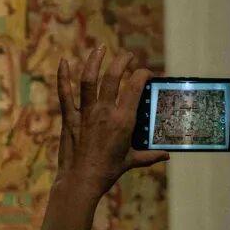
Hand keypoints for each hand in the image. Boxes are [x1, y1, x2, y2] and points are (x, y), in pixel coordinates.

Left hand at [55, 46, 168, 201]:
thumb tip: (166, 156)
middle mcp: (105, 112)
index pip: (135, 86)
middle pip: (113, 77)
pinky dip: (63, 76)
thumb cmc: (108, 172)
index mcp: (123, 120)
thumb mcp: (131, 161)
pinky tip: (63, 61)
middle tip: (127, 56)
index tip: (146, 73)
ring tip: (100, 48)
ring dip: (94, 60)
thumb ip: (150, 156)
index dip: (142, 74)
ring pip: (89, 79)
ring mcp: (85, 113)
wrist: (81, 181)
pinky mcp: (69, 118)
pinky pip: (65, 93)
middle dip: (122, 61)